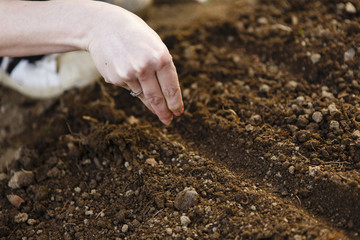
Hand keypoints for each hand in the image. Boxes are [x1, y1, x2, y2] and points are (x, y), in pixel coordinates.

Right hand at [86, 3, 182, 123]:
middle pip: (157, 98)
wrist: (104, 27)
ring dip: (148, 99)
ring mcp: (128, 74)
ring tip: (148, 92)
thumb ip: (163, 70)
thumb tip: (166, 97)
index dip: (175, 104)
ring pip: (142, 95)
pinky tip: (126, 68)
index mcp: (161, 57)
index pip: (171, 88)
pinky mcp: (115, 79)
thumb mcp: (155, 47)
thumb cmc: (136, 37)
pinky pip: (129, 88)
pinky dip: (131, 83)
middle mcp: (145, 67)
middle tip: (167, 120)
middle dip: (163, 112)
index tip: (177, 112)